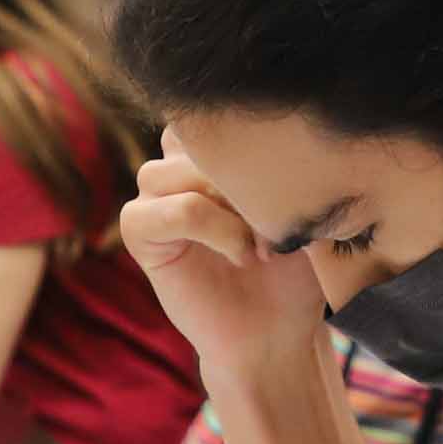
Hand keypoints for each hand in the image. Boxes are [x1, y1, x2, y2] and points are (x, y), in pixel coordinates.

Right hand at [121, 135, 329, 373]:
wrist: (277, 333)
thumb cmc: (293, 271)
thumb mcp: (301, 207)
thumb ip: (278, 166)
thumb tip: (278, 132)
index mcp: (210, 154)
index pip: (217, 110)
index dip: (256, 139)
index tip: (296, 183)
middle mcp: (175, 168)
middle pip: (199, 137)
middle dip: (248, 176)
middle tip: (285, 223)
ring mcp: (154, 198)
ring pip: (181, 169)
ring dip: (233, 203)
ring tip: (266, 243)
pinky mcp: (141, 234)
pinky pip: (173, 209)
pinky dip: (215, 227)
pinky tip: (242, 255)